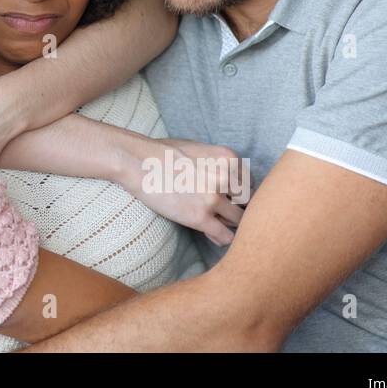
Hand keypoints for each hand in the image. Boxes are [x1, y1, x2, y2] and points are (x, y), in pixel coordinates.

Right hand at [122, 136, 246, 246]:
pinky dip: (222, 239)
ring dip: (228, 223)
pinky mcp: (200, 217)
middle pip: (247, 203)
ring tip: (215, 223)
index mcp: (228, 158)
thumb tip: (230, 179)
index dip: (239, 192)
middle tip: (222, 211)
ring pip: (238, 221)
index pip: (249, 183)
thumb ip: (218, 163)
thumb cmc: (162, 152)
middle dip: (236, 208)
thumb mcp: (198, 148)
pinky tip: (212, 234)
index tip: (229, 198)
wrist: (137, 161)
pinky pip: (225, 236)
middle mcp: (226, 177)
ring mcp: (214, 198)